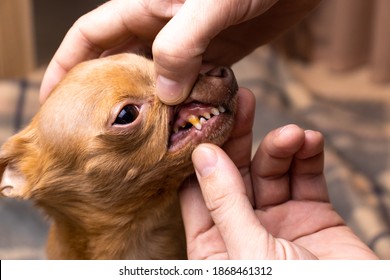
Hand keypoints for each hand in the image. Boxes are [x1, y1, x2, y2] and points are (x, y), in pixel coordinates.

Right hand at [39, 0, 319, 103]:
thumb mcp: (211, 3)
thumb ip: (181, 45)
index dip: (66, 65)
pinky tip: (184, 123)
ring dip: (150, 104)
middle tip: (95, 130)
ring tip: (139, 138)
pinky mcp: (214, 55)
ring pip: (157, 79)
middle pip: (120, 63)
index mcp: (146, 7)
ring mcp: (188, 44)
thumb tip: (165, 92)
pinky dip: (185, 103)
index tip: (52, 99)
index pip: (90, 36)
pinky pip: (191, 84)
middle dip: (106, 94)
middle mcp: (161, 27)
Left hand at [179, 89, 377, 258]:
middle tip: (240, 100)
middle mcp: (242, 230)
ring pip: (270, 171)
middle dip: (237, 136)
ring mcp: (278, 222)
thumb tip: (202, 155)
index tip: (200, 118)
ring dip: (279, 147)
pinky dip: (307, 157)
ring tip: (293, 134)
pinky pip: (305, 178)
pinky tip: (310, 142)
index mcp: (214, 247)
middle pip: (232, 174)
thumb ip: (225, 204)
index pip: (196, 192)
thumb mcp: (251, 254)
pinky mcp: (313, 216)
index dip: (197, 155)